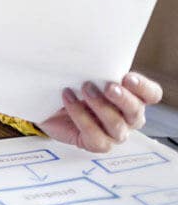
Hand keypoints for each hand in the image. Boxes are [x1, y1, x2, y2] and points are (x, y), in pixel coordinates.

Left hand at [38, 72, 162, 152]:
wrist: (52, 108)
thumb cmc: (75, 89)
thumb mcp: (88, 75)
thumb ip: (99, 71)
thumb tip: (96, 60)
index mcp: (134, 98)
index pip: (151, 94)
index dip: (143, 87)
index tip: (127, 77)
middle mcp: (129, 118)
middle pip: (136, 111)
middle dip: (123, 98)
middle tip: (109, 87)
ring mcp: (114, 134)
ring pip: (116, 124)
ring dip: (100, 106)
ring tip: (84, 89)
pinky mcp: (97, 144)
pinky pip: (94, 135)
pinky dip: (80, 116)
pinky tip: (69, 101)